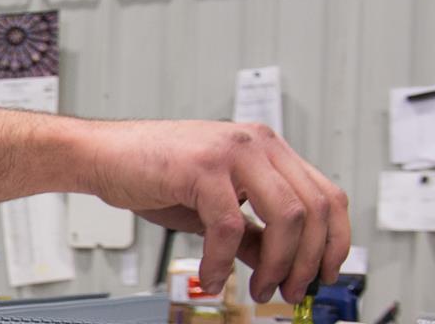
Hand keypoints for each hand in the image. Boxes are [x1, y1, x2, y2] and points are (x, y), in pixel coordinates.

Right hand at [78, 120, 349, 302]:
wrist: (100, 154)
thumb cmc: (150, 172)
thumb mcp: (212, 205)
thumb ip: (250, 229)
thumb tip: (278, 262)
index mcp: (264, 148)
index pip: (326, 195)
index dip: (335, 241)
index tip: (327, 273)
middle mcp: (255, 144)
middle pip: (314, 209)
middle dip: (308, 261)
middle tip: (292, 290)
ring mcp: (230, 152)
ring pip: (286, 217)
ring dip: (277, 264)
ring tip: (257, 287)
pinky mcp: (201, 168)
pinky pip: (229, 226)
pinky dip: (222, 260)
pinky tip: (211, 274)